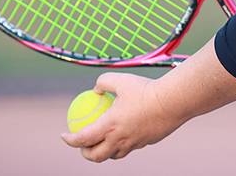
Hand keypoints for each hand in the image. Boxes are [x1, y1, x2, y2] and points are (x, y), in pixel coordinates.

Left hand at [60, 72, 185, 161]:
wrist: (172, 101)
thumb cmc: (145, 89)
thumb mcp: (121, 80)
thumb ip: (104, 82)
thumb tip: (96, 89)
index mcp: (110, 125)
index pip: (83, 139)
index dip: (70, 140)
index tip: (64, 135)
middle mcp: (120, 139)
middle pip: (97, 156)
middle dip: (86, 154)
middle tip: (83, 144)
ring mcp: (134, 143)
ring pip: (114, 155)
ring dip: (104, 151)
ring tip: (102, 142)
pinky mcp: (146, 143)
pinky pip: (130, 148)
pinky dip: (122, 144)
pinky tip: (124, 133)